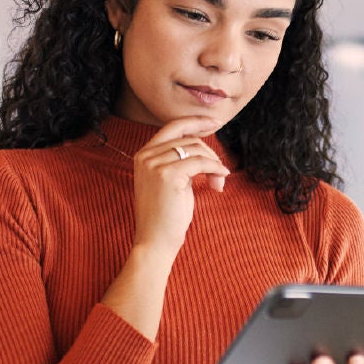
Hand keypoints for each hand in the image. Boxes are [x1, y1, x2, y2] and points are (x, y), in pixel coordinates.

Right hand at [130, 116, 231, 256]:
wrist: (155, 242)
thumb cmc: (165, 215)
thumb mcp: (170, 181)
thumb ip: (178, 159)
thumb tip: (203, 142)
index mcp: (143, 155)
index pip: (172, 126)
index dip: (196, 121)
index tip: (216, 122)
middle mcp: (146, 156)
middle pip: (188, 139)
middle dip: (210, 153)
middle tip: (219, 173)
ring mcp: (155, 164)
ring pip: (196, 149)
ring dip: (214, 164)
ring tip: (217, 182)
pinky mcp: (168, 175)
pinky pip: (201, 162)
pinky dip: (215, 169)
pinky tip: (219, 181)